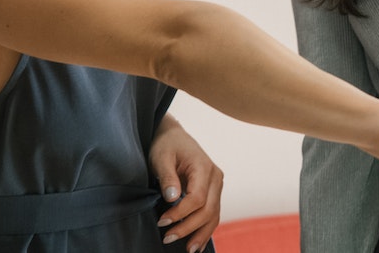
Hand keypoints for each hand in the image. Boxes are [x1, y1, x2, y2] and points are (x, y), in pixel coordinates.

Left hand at [149, 115, 223, 252]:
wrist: (173, 137)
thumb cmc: (166, 145)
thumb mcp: (161, 157)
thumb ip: (167, 177)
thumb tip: (173, 198)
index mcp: (204, 166)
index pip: (197, 198)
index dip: (180, 213)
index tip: (161, 221)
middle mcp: (216, 177)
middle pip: (208, 210)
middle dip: (189, 227)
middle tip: (167, 238)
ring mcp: (217, 185)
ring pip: (214, 215)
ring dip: (200, 233)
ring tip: (187, 250)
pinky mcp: (213, 192)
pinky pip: (213, 214)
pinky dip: (205, 229)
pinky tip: (197, 244)